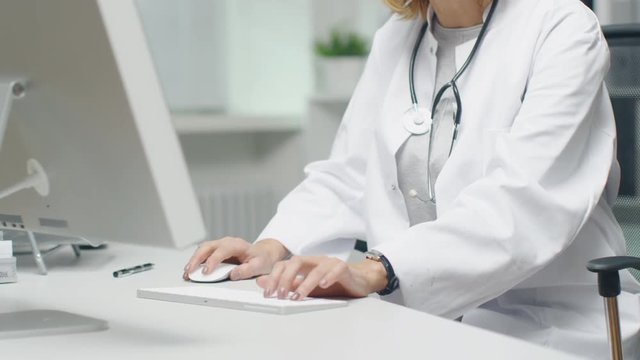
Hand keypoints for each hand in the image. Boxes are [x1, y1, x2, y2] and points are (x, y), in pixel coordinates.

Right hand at [183, 237, 288, 280]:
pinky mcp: (216, 251)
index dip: (212, 261)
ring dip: (193, 260)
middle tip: (189, 272)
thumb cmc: (262, 259)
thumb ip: (248, 270)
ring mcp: (220, 245)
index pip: (221, 251)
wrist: (263, 254)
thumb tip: (234, 274)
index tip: (206, 272)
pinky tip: (191, 270)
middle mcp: (226, 242)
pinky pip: (203, 253)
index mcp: (237, 245)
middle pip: (207, 247)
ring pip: (202, 249)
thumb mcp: (260, 265)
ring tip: (187, 273)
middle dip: (196, 260)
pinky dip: (195, 261)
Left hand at [256, 256, 387, 300]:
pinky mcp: (344, 268)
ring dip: (304, 283)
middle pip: (296, 262)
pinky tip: (323, 285)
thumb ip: (286, 285)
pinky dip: (328, 277)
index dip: (274, 278)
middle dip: (285, 279)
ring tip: (297, 297)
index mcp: (304, 264)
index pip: (284, 265)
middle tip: (279, 295)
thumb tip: (262, 282)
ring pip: (315, 268)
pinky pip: (335, 269)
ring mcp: (330, 263)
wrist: (359, 281)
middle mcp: (315, 261)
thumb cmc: (333, 284)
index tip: (268, 294)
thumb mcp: (306, 287)